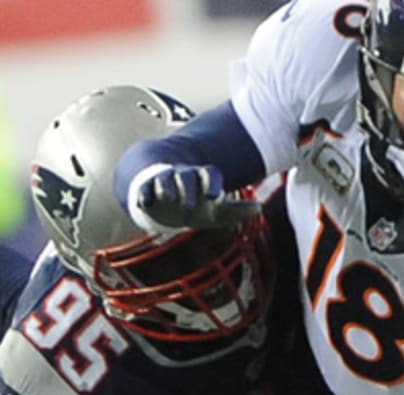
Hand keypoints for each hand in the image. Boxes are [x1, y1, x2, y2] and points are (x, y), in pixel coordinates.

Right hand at [128, 163, 259, 229]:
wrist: (166, 204)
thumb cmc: (197, 207)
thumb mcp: (217, 213)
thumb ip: (237, 210)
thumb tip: (260, 207)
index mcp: (203, 179)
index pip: (210, 174)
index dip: (213, 184)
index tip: (215, 197)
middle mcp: (184, 176)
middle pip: (187, 176)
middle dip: (188, 188)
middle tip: (189, 207)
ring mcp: (164, 181)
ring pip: (165, 178)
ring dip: (167, 186)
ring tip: (169, 198)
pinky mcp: (147, 190)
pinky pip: (144, 189)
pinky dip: (144, 194)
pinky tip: (144, 203)